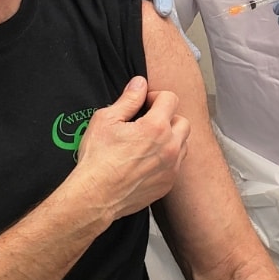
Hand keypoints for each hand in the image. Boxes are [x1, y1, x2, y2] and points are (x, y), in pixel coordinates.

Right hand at [75, 77, 190, 220]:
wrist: (95, 196)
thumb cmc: (97, 158)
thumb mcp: (106, 119)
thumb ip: (128, 99)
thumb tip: (140, 83)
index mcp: (156, 127)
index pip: (170, 98)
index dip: (155, 97)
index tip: (143, 104)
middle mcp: (170, 147)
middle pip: (182, 121)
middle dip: (167, 117)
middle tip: (147, 122)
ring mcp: (171, 167)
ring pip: (183, 143)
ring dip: (171, 138)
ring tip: (149, 142)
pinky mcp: (167, 184)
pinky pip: (177, 164)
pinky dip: (168, 159)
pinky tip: (148, 161)